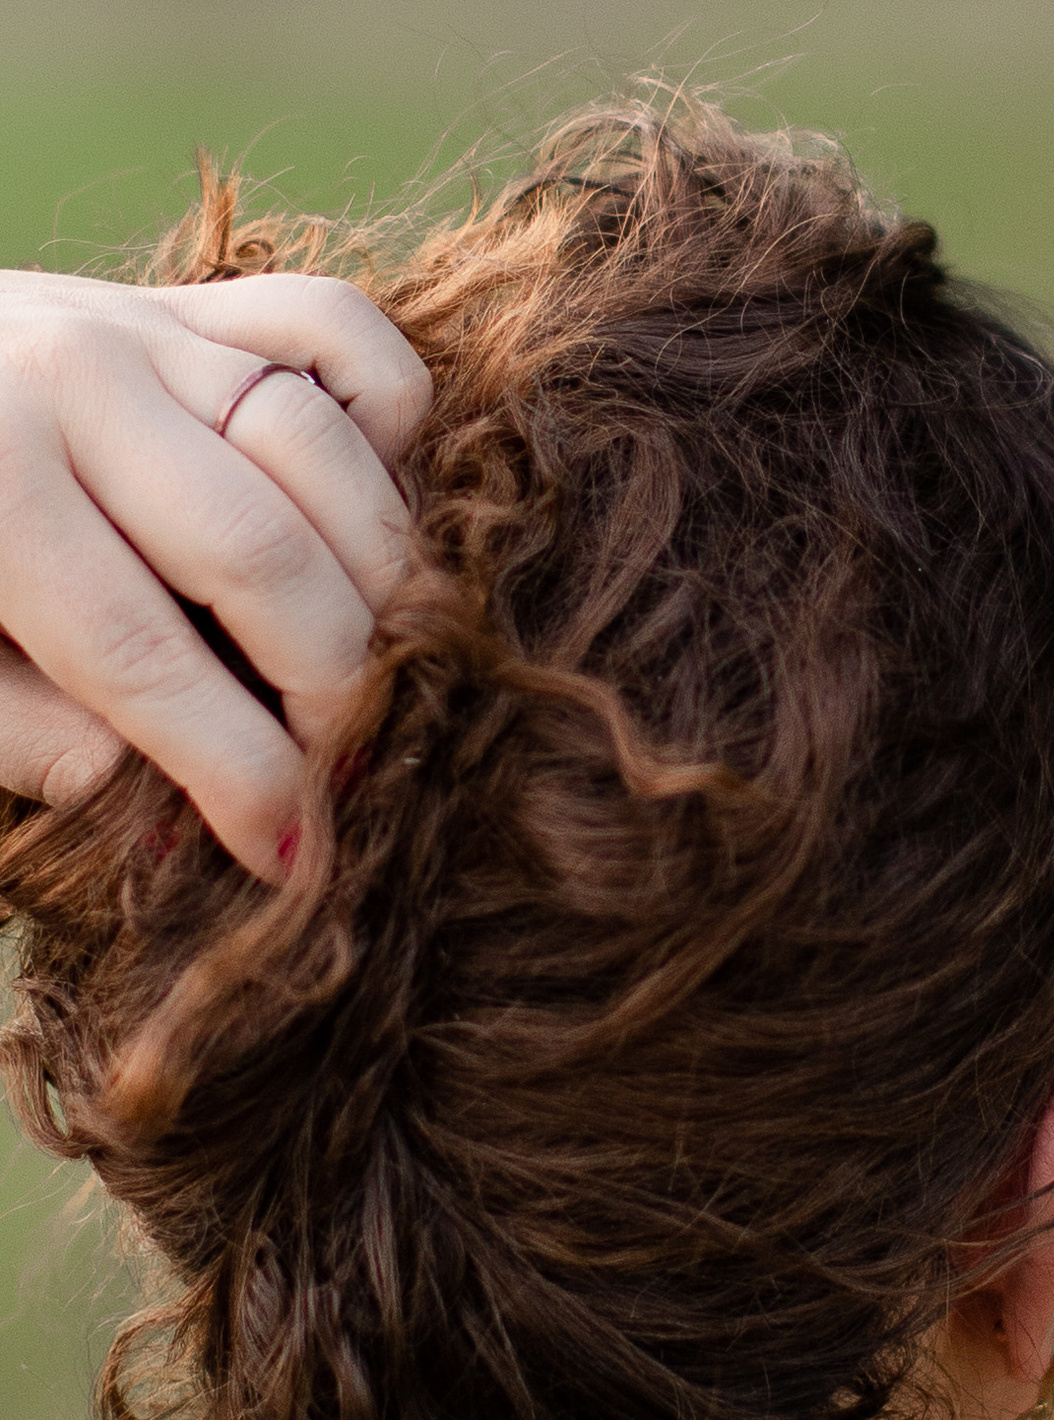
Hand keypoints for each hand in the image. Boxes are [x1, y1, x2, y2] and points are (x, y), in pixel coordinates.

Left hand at [0, 270, 429, 877]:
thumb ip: (40, 744)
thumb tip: (185, 813)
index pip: (143, 659)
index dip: (236, 776)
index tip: (288, 854)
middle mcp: (76, 381)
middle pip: (268, 557)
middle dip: (329, 692)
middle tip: (333, 764)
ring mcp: (149, 327)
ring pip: (329, 456)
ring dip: (377, 583)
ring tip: (357, 654)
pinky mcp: (202, 305)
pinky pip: (344, 333)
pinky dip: (389, 417)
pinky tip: (361, 506)